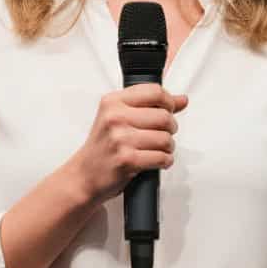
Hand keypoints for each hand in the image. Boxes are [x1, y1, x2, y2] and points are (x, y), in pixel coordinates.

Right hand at [70, 84, 187, 204]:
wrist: (85, 175)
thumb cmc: (103, 147)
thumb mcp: (119, 118)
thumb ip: (150, 106)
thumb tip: (181, 99)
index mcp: (113, 102)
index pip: (154, 91)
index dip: (168, 102)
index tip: (168, 110)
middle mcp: (115, 117)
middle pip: (164, 116)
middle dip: (170, 128)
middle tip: (163, 134)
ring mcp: (120, 139)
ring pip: (165, 138)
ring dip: (168, 147)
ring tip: (158, 149)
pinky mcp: (127, 159)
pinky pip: (162, 157)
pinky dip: (165, 161)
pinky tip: (157, 160)